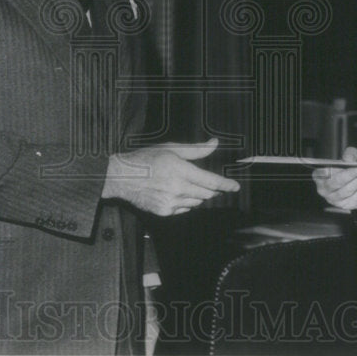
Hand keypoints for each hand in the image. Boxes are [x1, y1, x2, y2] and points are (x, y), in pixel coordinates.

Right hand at [102, 138, 239, 216]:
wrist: (121, 177)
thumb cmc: (145, 159)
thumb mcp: (170, 148)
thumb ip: (195, 149)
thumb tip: (214, 143)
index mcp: (180, 169)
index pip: (211, 181)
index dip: (226, 185)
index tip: (236, 187)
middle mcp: (177, 187)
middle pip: (207, 194)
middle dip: (213, 189)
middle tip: (212, 184)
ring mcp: (170, 202)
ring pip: (197, 203)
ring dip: (199, 195)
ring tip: (186, 184)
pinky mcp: (164, 212)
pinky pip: (184, 209)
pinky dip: (186, 202)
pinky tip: (176, 193)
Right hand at [312, 147, 356, 210]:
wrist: (355, 183)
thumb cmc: (347, 168)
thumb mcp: (348, 157)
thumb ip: (349, 154)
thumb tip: (350, 158)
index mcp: (318, 176)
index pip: (325, 172)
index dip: (337, 167)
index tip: (350, 161)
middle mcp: (323, 189)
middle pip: (338, 182)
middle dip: (353, 173)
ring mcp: (334, 199)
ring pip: (349, 189)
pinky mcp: (346, 205)